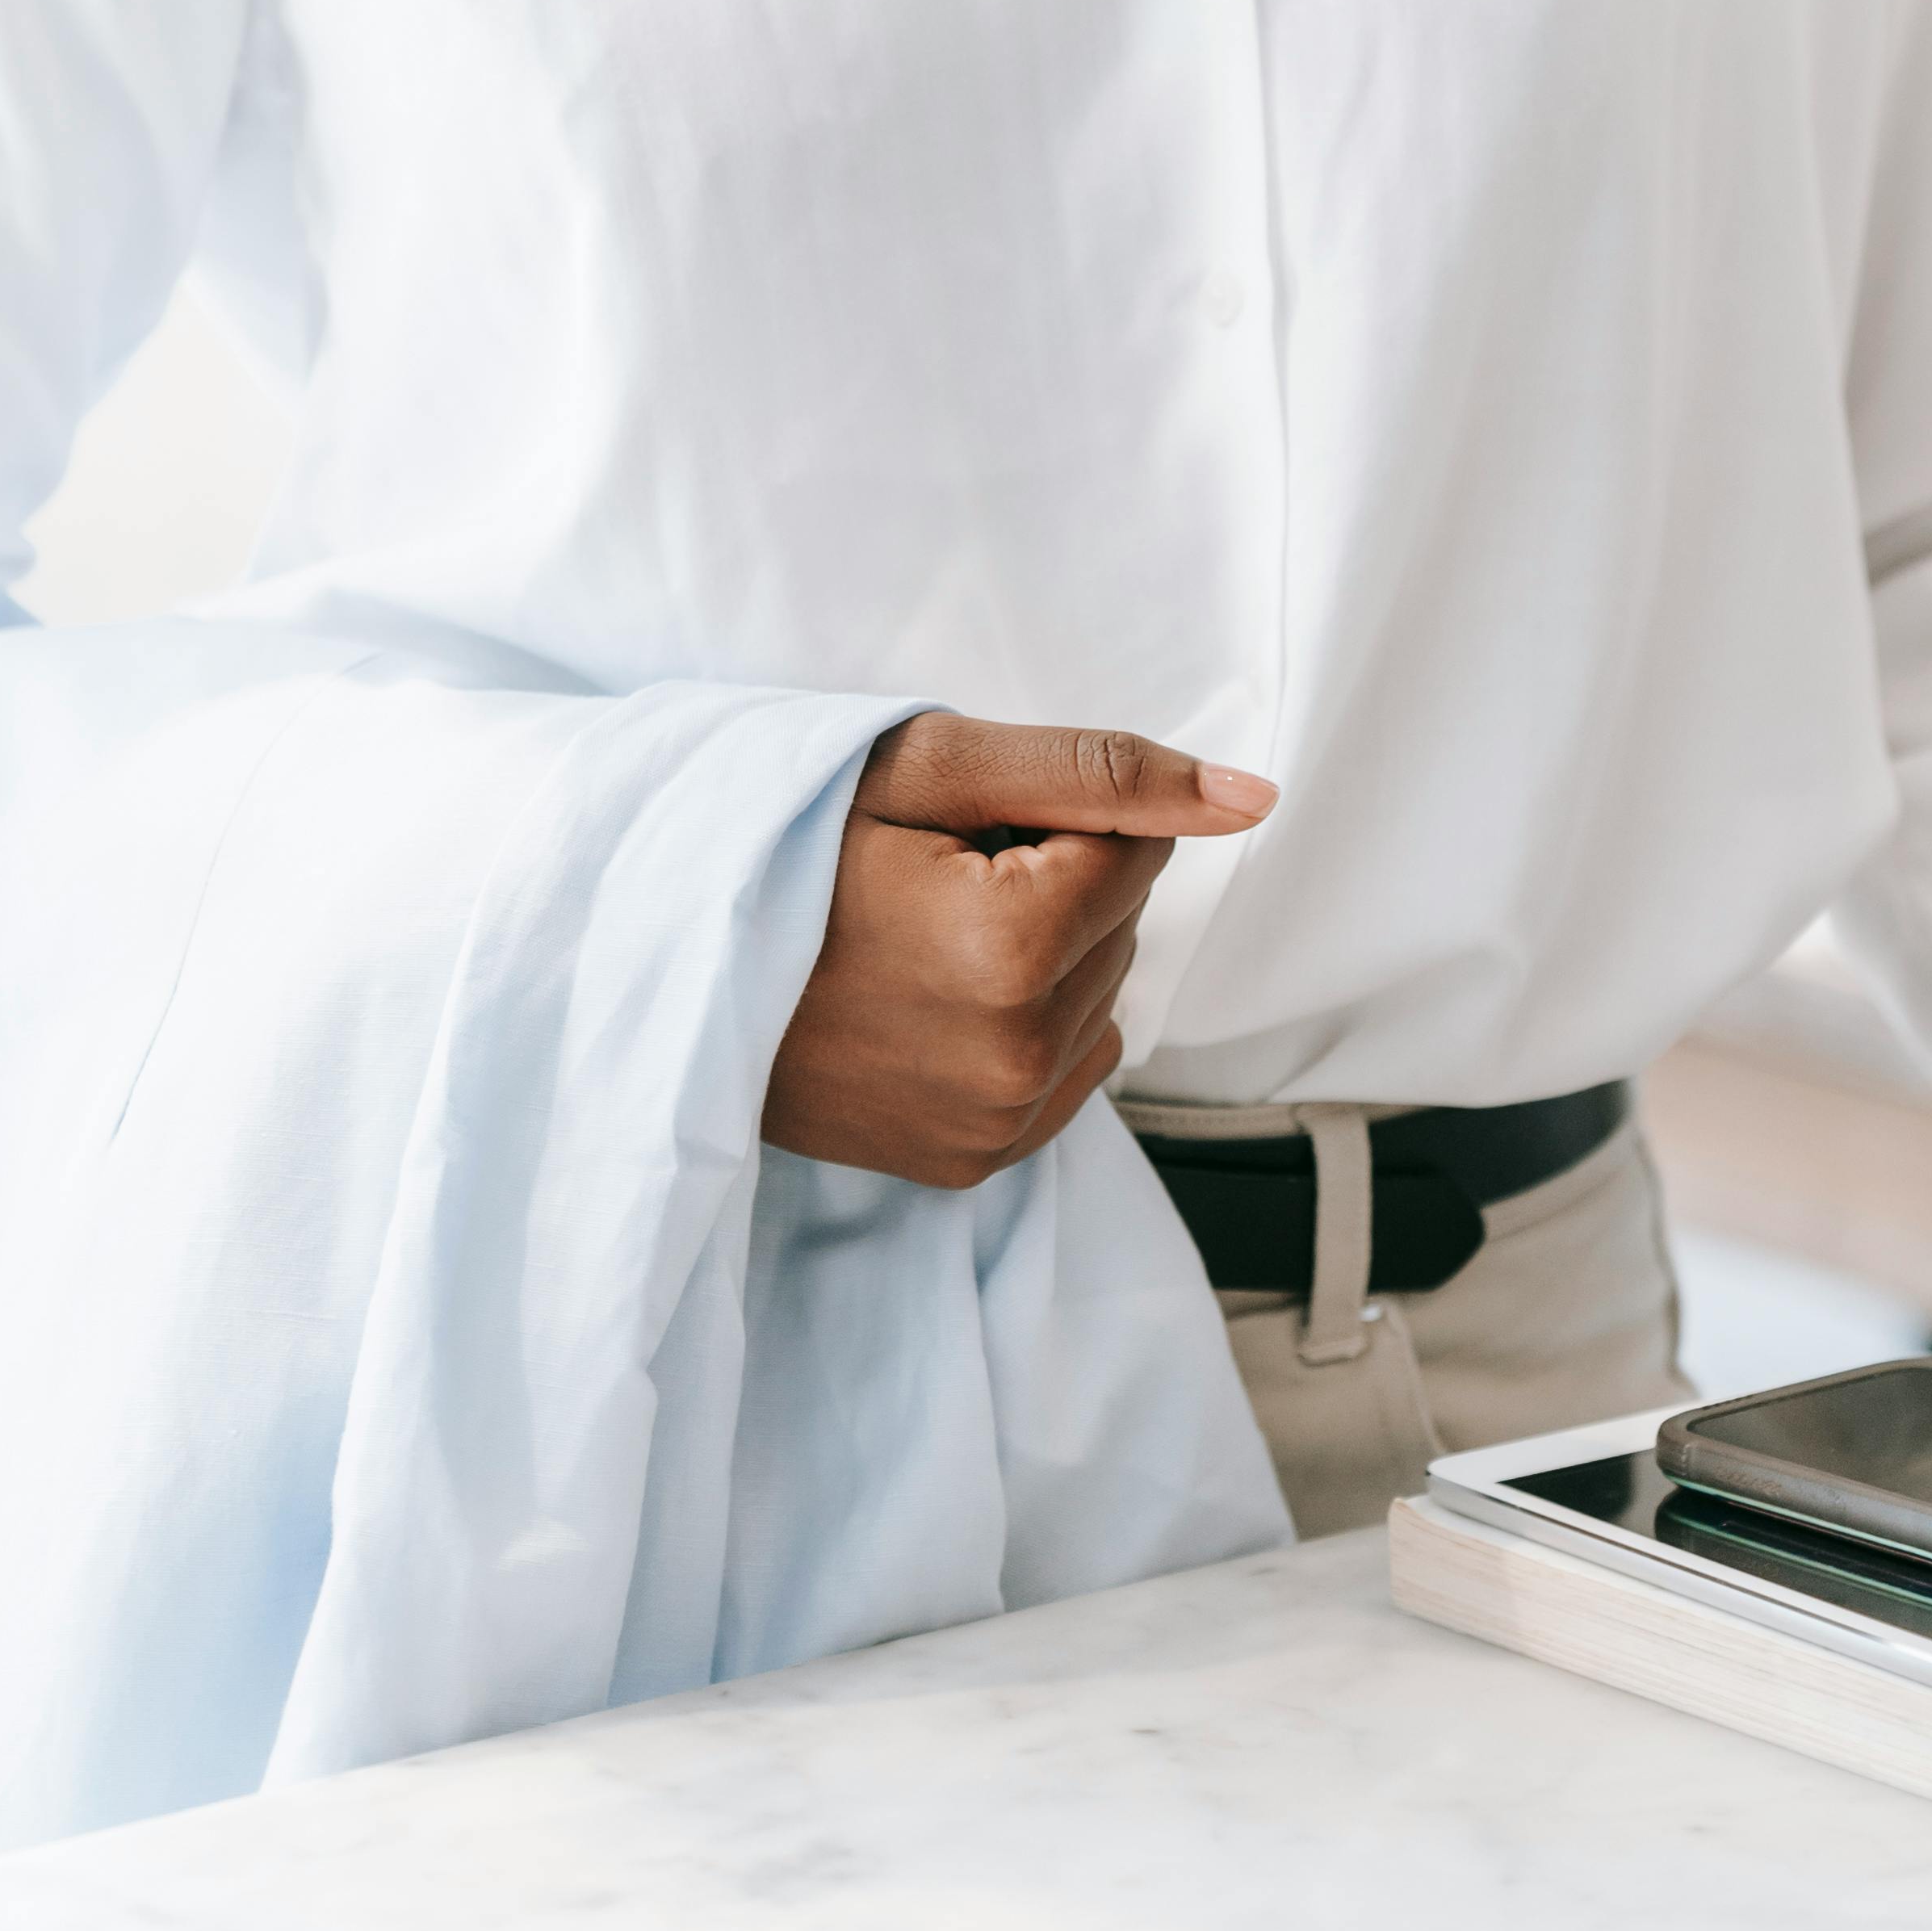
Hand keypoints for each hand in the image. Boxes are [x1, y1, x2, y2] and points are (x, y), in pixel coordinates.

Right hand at [761, 710, 1274, 1185]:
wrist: (676, 973)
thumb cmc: (793, 846)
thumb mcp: (935, 769)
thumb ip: (1102, 773)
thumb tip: (1254, 798)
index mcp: (1012, 952)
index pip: (1134, 843)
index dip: (1051, 814)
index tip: (957, 832)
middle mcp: (1019, 1058)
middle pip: (1123, 918)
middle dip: (1053, 877)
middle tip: (929, 881)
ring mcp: (995, 1124)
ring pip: (1102, 987)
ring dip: (1044, 948)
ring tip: (923, 939)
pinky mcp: (974, 1161)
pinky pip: (1072, 1058)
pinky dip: (1031, 1016)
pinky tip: (937, 997)